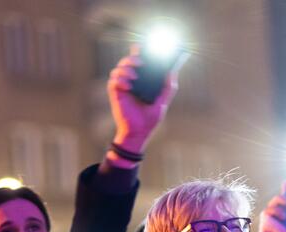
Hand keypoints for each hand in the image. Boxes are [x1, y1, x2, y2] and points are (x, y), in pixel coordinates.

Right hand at [108, 46, 185, 160]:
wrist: (138, 133)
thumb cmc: (150, 119)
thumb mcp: (162, 102)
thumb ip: (168, 87)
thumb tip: (172, 71)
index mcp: (143, 81)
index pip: (140, 61)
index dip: (140, 51)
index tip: (144, 45)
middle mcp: (132, 81)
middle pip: (128, 61)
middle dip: (132, 57)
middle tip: (140, 61)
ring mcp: (123, 87)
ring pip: (119, 69)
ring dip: (126, 68)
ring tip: (134, 76)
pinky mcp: (116, 94)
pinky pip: (113, 80)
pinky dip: (120, 80)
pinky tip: (128, 86)